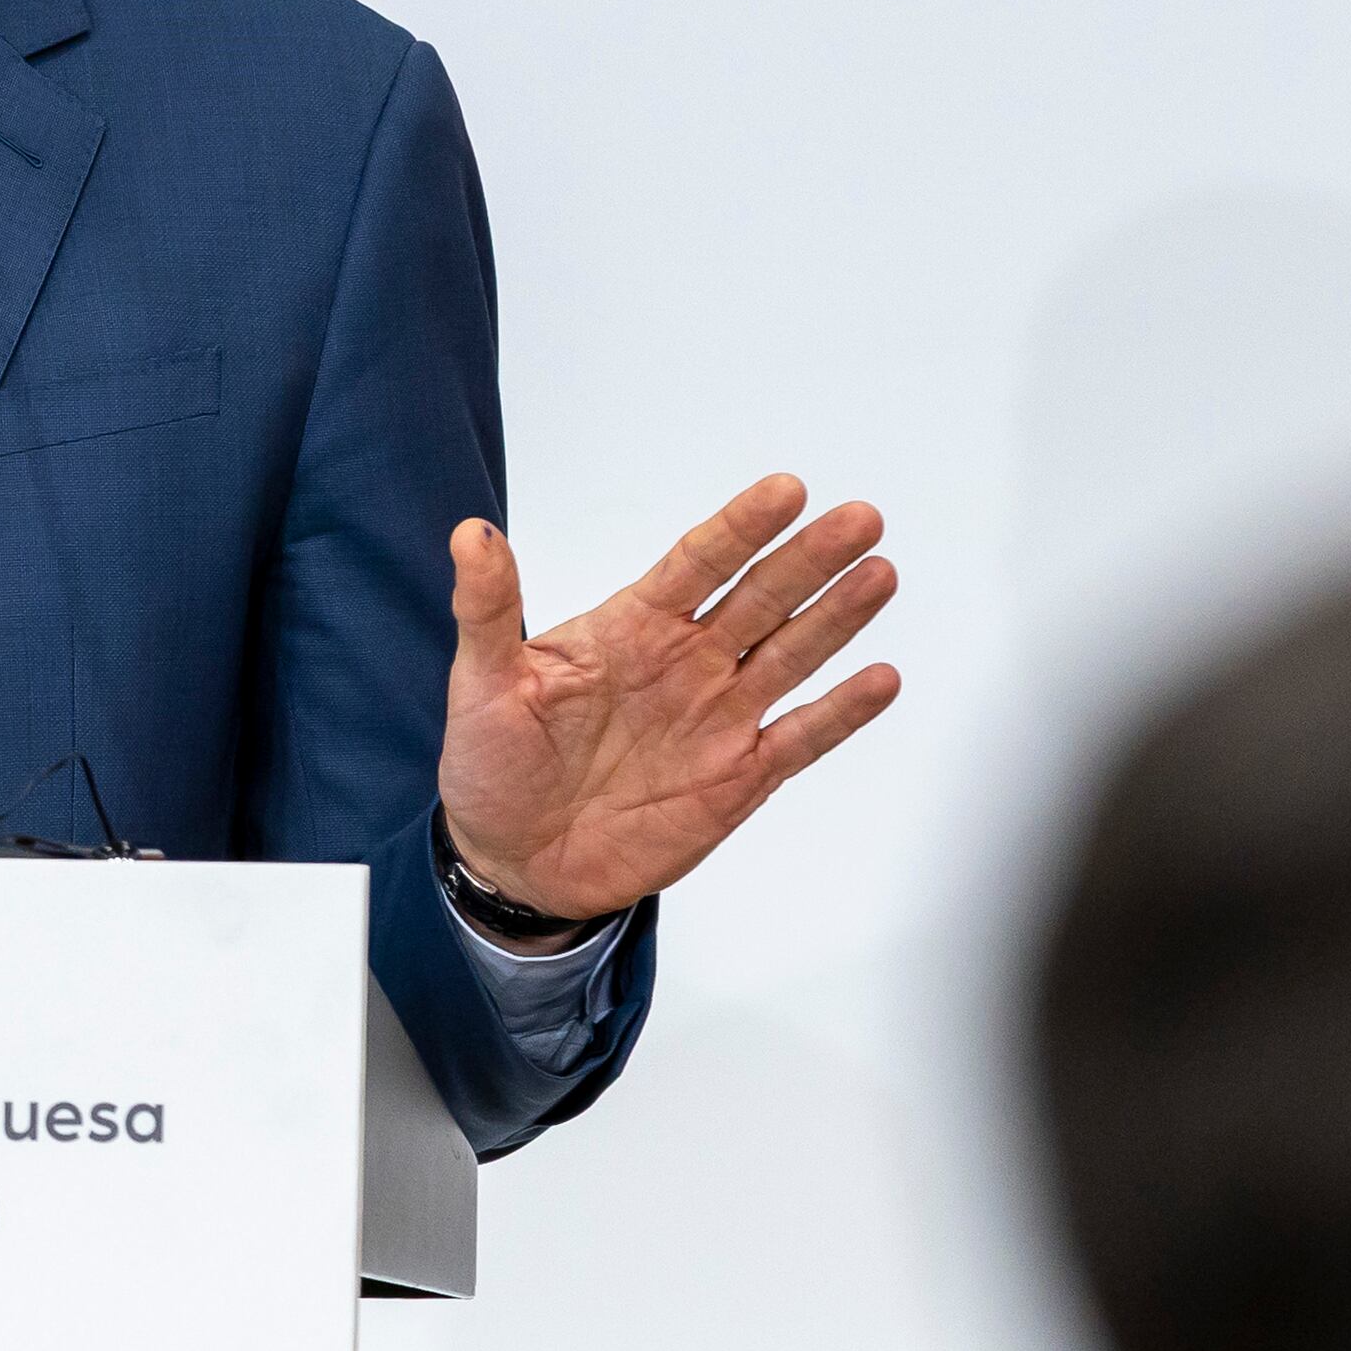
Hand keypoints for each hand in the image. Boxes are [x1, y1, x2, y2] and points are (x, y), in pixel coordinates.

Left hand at [437, 474, 899, 925]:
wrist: (514, 861)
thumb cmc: (494, 764)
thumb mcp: (482, 683)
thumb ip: (488, 608)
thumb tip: (471, 533)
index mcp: (632, 628)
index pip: (697, 563)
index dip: (741, 527)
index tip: (786, 490)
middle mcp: (687, 663)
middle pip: (760, 598)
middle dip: (810, 559)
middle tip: (860, 518)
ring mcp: (718, 718)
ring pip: (791, 656)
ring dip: (837, 618)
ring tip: (879, 574)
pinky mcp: (738, 778)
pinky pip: (800, 738)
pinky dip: (841, 712)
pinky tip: (880, 678)